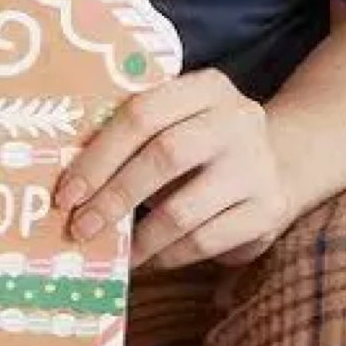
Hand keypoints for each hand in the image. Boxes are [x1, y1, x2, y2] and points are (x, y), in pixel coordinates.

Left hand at [54, 68, 295, 271]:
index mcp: (205, 87)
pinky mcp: (268, 210)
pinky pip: (205, 241)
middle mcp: (237, 119)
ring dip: (138, 237)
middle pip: (164, 156)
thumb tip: (69, 184)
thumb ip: (132, 135)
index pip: (142, 113)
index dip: (98, 155)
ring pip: (183, 210)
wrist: (279, 164)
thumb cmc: (200, 142)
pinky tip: (147, 258)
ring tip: (113, 252)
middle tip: (81, 228)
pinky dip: (167, 255)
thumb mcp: (175, 122)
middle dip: (114, 197)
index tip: (67, 192)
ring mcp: (257, 165)